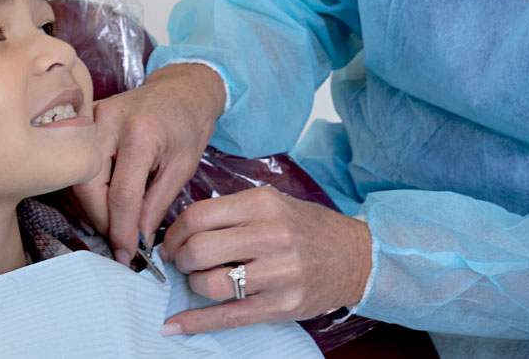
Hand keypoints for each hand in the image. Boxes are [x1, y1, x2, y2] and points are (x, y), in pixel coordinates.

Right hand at [70, 63, 224, 262]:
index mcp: (139, 133)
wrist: (181, 88)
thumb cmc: (187, 124)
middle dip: (100, 220)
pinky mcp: (83, 121)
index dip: (122, 230)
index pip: (122, 194)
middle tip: (118, 241)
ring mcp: (90, 118)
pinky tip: (101, 206)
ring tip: (112, 227)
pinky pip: (76, 164)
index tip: (127, 256)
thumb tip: (137, 240)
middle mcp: (107, 121)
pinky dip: (85, 191)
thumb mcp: (183, 167)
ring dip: (90, 208)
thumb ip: (157, 205)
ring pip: (75, 177)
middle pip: (88, 186)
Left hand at [158, 187, 373, 335]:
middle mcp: (272, 236)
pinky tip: (175, 325)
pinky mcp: (282, 305)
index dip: (175, 232)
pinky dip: (196, 322)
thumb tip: (183, 229)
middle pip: (199, 250)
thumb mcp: (274, 204)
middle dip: (181, 259)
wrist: (357, 257)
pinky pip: (228, 317)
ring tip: (201, 281)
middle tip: (183, 262)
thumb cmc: (308, 229)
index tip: (171, 242)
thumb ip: (233, 212)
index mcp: (264, 204)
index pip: (198, 216)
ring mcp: (279, 274)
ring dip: (195, 285)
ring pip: (211, 284)